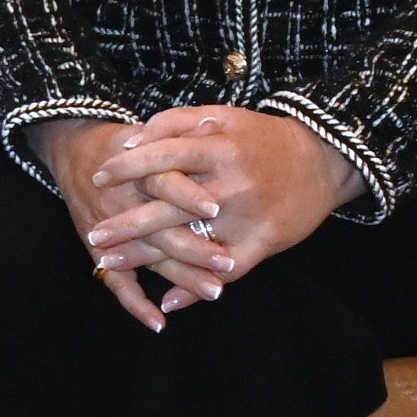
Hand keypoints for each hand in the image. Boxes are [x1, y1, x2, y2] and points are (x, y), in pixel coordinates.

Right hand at [27, 115, 197, 334]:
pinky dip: (135, 303)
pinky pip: (115, 282)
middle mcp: (121, 204)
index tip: (215, 213)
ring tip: (214, 291)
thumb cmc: (122, 141)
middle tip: (227, 264)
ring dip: (180, 276)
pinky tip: (158, 322)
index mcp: (135, 170)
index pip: (161, 183)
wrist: (73, 148)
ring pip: (145, 257)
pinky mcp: (99, 248)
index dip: (186, 197)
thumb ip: (179, 132)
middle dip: (193, 248)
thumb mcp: (150, 129)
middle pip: (158, 228)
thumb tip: (208, 125)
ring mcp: (108, 229)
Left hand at [81, 105, 361, 307]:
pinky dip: (195, 288)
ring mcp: (246, 215)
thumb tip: (130, 140)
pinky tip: (166, 300)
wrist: (322, 160)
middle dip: (126, 223)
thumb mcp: (222, 116)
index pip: (162, 155)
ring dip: (147, 256)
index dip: (127, 167)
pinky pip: (225, 270)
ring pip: (190, 241)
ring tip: (111, 264)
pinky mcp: (263, 241)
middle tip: (94, 236)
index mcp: (218, 147)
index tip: (97, 177)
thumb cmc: (260, 138)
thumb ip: (176, 123)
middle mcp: (230, 183)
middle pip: (168, 205)